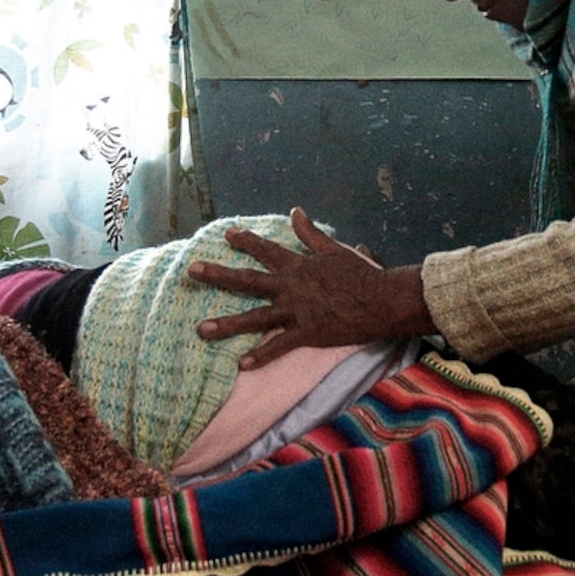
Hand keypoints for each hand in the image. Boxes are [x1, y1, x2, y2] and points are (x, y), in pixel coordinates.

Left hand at [184, 208, 431, 369]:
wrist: (382, 300)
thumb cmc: (362, 275)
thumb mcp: (335, 250)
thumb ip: (311, 233)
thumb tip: (295, 211)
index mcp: (299, 266)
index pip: (266, 250)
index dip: (245, 241)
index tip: (226, 235)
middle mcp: (291, 287)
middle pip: (248, 280)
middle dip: (218, 275)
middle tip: (192, 270)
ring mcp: (297, 311)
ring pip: (255, 317)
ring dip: (227, 323)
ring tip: (201, 329)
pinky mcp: (307, 333)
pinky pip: (279, 346)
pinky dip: (261, 356)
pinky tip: (242, 364)